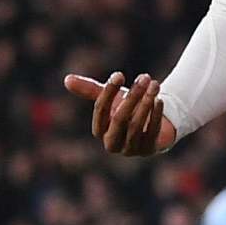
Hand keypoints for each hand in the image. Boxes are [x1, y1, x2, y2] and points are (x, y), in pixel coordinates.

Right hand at [63, 72, 178, 156]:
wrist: (153, 124)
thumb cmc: (128, 109)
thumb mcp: (110, 98)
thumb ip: (90, 90)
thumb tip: (66, 79)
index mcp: (99, 130)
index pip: (100, 110)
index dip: (108, 92)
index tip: (119, 74)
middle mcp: (112, 143)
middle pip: (119, 118)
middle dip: (132, 96)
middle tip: (144, 77)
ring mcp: (130, 149)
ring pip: (136, 125)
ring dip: (146, 103)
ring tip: (154, 84)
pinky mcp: (149, 150)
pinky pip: (151, 132)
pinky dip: (155, 115)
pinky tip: (159, 99)